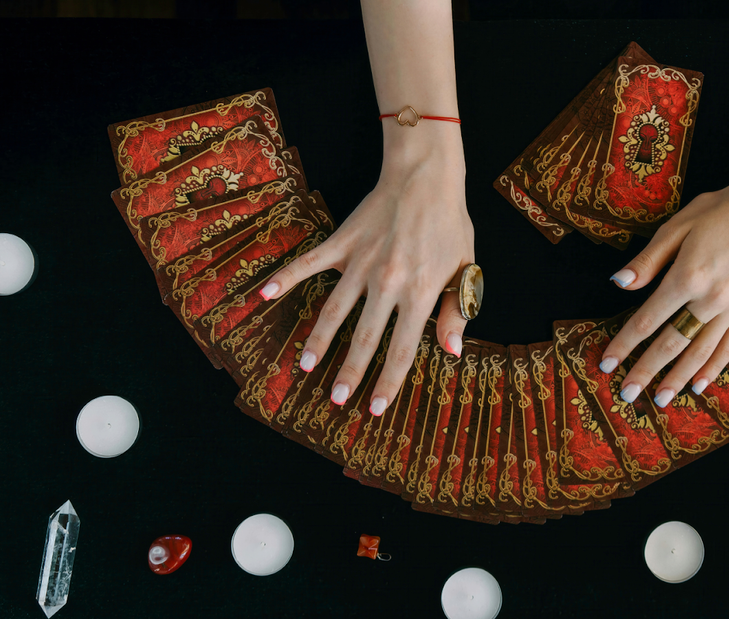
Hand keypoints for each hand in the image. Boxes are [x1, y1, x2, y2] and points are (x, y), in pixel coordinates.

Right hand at [259, 127, 472, 416]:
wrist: (425, 176)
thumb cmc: (449, 225)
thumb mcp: (465, 269)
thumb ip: (456, 311)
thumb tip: (452, 351)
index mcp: (420, 292)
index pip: (402, 348)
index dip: (388, 382)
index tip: (374, 408)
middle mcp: (387, 282)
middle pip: (364, 337)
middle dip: (349, 372)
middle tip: (336, 399)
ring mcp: (362, 262)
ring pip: (334, 309)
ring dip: (318, 340)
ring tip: (303, 366)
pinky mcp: (343, 242)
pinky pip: (310, 264)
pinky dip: (285, 279)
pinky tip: (263, 296)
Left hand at [600, 179, 728, 406]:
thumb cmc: (721, 211)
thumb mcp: (677, 226)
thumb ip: (648, 260)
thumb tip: (619, 283)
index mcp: (687, 277)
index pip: (647, 320)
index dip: (624, 344)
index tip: (607, 364)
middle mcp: (710, 300)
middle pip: (671, 344)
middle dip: (646, 371)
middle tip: (627, 394)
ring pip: (700, 353)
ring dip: (678, 378)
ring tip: (661, 400)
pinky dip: (713, 368)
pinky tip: (699, 384)